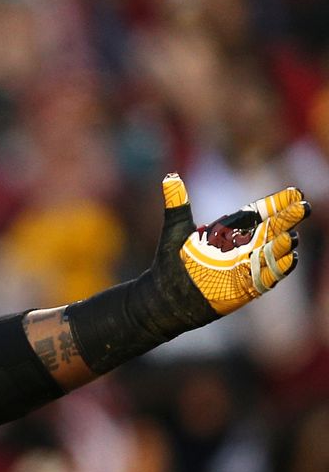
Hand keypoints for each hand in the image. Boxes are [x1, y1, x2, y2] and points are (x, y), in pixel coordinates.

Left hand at [159, 173, 308, 318]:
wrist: (166, 295)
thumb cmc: (171, 261)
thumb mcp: (175, 229)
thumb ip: (177, 204)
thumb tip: (170, 176)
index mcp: (231, 230)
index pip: (258, 213)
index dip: (277, 203)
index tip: (295, 193)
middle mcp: (243, 246)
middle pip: (271, 230)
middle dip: (288, 219)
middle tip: (303, 207)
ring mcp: (247, 266)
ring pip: (272, 253)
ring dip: (283, 245)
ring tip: (291, 236)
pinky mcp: (248, 286)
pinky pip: (268, 276)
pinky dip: (279, 269)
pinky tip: (290, 258)